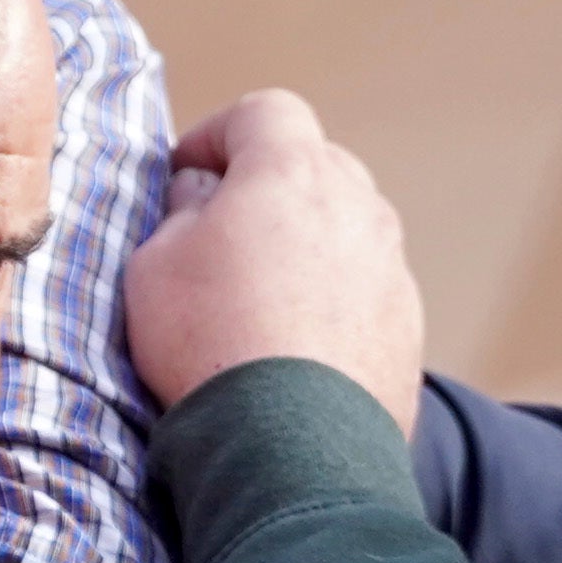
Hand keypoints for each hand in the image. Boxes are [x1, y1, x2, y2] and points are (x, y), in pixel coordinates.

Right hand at [121, 87, 425, 424]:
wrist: (292, 449)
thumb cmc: (211, 345)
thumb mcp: (154, 266)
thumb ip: (179, 213)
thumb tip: (201, 196)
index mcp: (292, 172)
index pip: (263, 113)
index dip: (217, 134)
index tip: (186, 175)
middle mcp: (357, 205)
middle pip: (313, 166)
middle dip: (266, 187)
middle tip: (218, 234)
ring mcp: (391, 266)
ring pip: (345, 229)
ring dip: (304, 245)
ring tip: (258, 300)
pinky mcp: (407, 325)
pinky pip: (364, 290)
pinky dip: (332, 301)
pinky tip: (294, 348)